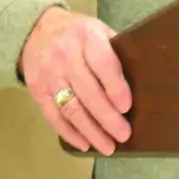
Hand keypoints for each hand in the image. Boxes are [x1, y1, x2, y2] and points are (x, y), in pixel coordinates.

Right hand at [19, 7, 132, 155]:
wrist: (37, 31)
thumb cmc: (79, 34)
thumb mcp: (100, 31)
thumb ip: (115, 53)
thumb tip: (141, 84)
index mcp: (87, 36)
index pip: (102, 63)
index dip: (115, 87)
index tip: (126, 107)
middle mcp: (65, 55)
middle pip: (87, 91)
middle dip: (107, 117)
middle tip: (123, 135)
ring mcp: (49, 74)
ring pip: (70, 108)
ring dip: (90, 131)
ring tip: (107, 146)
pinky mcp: (38, 90)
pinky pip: (53, 116)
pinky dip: (70, 133)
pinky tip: (85, 144)